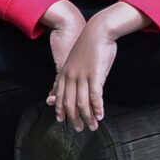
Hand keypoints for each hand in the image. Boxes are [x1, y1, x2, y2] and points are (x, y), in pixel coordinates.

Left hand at [49, 2, 142, 133]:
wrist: (98, 30)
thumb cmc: (90, 44)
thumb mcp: (77, 59)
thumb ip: (74, 72)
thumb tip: (75, 84)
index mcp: (65, 71)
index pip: (59, 95)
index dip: (60, 109)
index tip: (62, 120)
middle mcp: (71, 75)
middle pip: (69, 103)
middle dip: (74, 118)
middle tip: (79, 129)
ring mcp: (82, 75)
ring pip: (81, 103)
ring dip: (87, 117)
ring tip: (93, 126)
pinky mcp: (95, 75)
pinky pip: (94, 96)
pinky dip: (97, 108)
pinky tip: (100, 115)